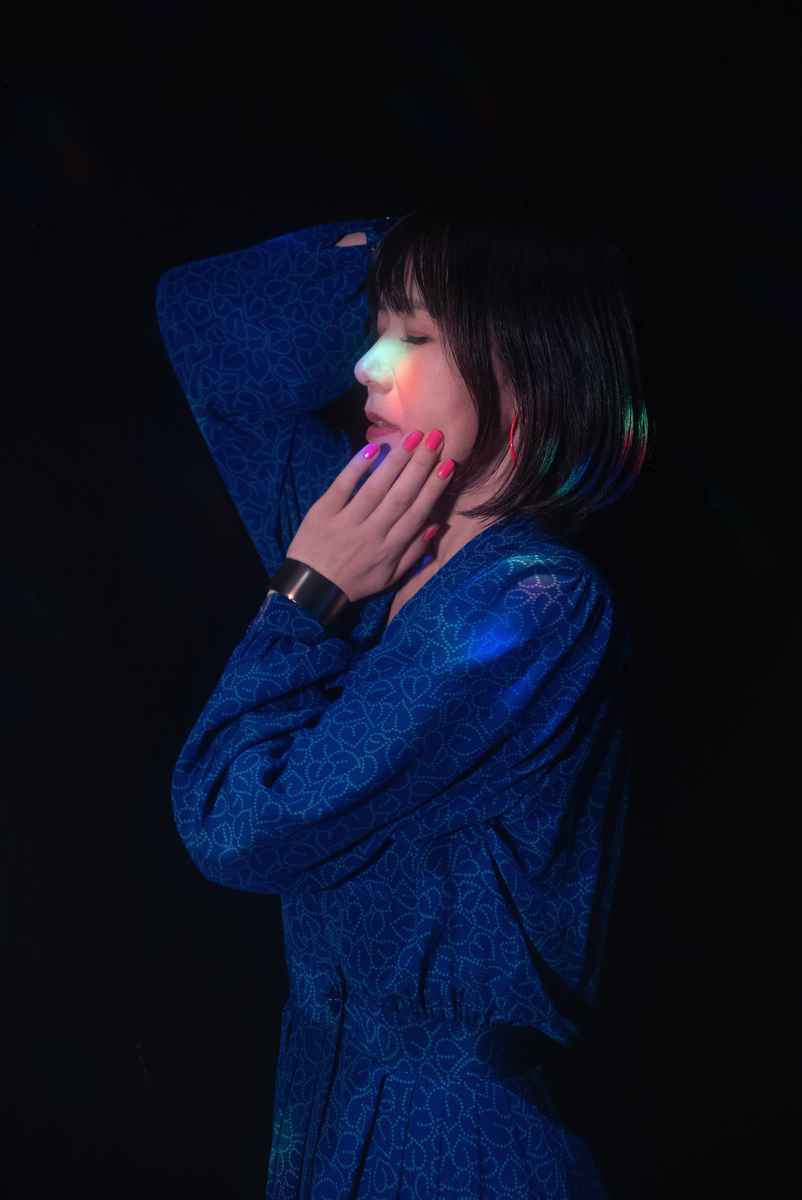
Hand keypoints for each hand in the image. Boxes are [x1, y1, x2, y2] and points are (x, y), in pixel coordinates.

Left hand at [284, 431, 454, 602]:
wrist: (311, 590)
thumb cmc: (354, 582)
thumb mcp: (389, 577)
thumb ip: (413, 552)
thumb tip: (435, 524)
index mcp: (389, 549)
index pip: (416, 513)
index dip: (434, 489)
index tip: (448, 465)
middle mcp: (370, 533)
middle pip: (400, 495)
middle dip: (420, 466)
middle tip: (434, 438)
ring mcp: (346, 522)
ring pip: (375, 488)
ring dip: (395, 461)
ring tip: (412, 437)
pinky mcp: (323, 512)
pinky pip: (342, 486)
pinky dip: (356, 467)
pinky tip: (373, 448)